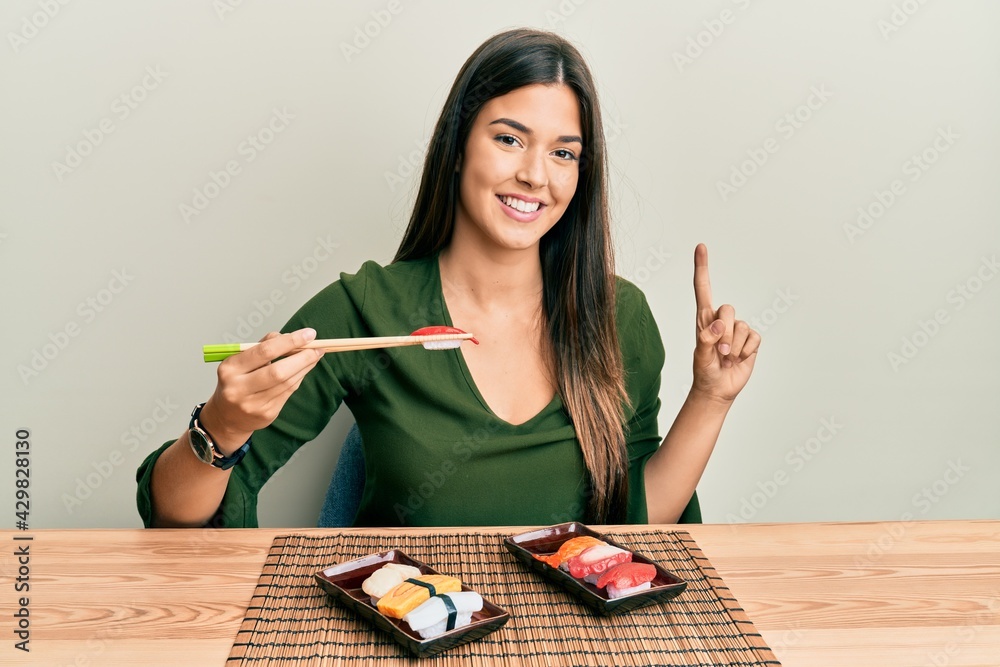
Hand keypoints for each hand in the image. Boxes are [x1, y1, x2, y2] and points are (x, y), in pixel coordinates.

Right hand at [200, 328, 323, 451]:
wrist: (226, 417)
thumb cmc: (236, 381)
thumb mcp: (240, 360)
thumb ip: (264, 346)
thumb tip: (292, 337)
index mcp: (230, 368)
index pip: (264, 351)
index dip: (290, 341)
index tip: (308, 334)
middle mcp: (239, 388)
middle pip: (278, 371)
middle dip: (303, 357)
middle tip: (318, 347)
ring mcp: (253, 404)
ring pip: (287, 382)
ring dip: (305, 367)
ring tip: (315, 355)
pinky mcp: (266, 414)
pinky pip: (288, 392)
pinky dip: (299, 377)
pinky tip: (304, 369)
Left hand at [691, 244, 759, 403]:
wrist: (718, 388)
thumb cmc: (704, 371)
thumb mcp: (700, 358)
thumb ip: (706, 340)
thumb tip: (718, 325)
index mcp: (704, 319)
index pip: (703, 288)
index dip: (702, 267)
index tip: (700, 246)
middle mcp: (721, 320)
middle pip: (728, 309)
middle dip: (725, 333)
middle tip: (719, 352)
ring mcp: (737, 329)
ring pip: (742, 326)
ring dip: (734, 347)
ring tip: (726, 358)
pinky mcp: (750, 339)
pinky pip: (754, 338)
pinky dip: (747, 351)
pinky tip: (739, 359)